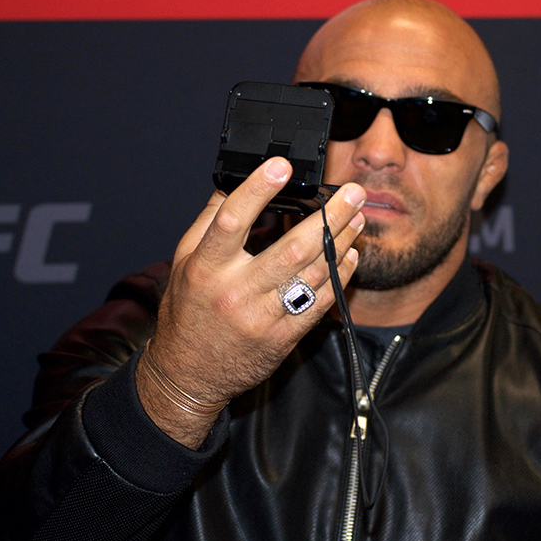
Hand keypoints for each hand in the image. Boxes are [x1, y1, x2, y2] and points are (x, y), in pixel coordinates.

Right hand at [137, 157, 365, 446]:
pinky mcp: (284, 337)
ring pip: (313, 274)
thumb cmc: (188, 312)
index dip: (257, 189)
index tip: (281, 166)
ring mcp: (262, 317)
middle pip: (291, 248)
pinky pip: (320, 302)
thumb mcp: (184, 262)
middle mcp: (235, 291)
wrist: (188, 375)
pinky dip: (340, 275)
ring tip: (357, 217)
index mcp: (206, 267)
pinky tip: (350, 254)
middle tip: (353, 192)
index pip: (232, 220)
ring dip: (342, 242)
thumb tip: (235, 180)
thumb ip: (209, 221)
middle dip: (329, 217)